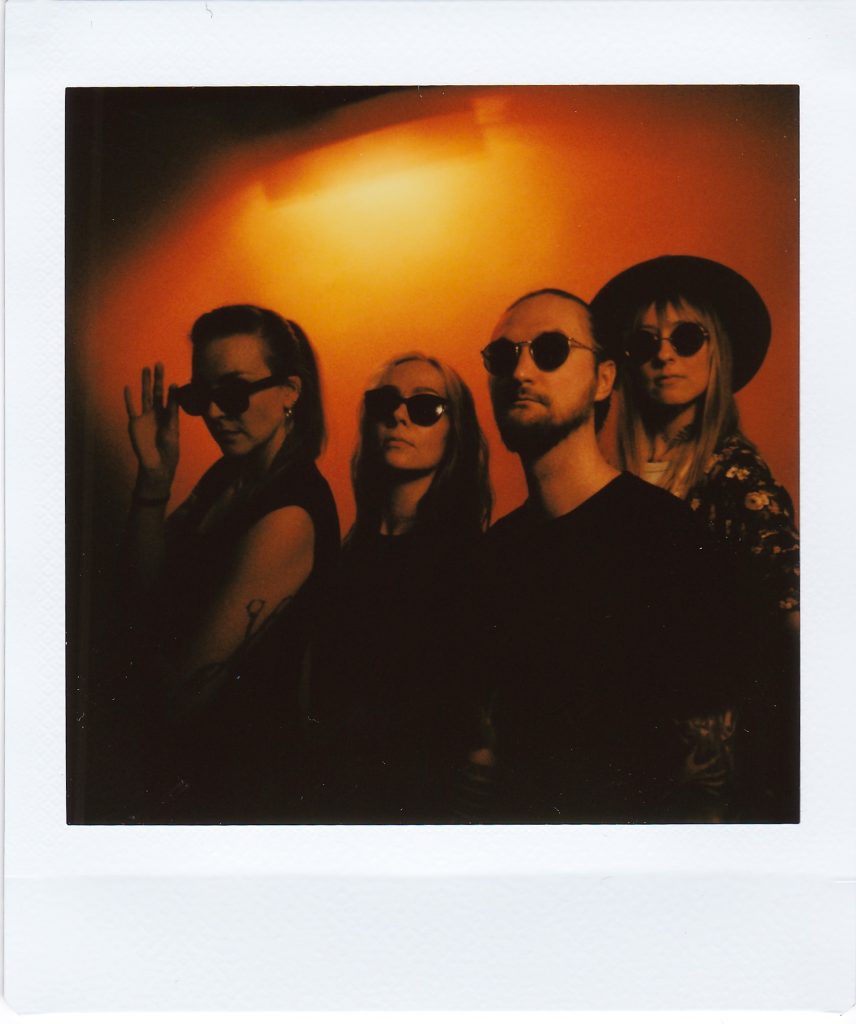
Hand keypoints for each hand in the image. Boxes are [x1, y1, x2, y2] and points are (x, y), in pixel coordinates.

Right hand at [124, 363, 179, 489]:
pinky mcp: (135, 423)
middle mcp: (157, 414)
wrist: (157, 464)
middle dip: (157, 379)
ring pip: (144, 396)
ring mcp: (146, 417)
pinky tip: (127, 388)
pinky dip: (129, 399)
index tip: (173, 382)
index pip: (171, 398)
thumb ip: (173, 409)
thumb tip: (175, 388)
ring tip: (146, 369)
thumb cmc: (169, 449)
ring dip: (145, 383)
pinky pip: (131, 408)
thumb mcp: (173, 428)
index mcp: (169, 416)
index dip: (172, 390)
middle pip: (157, 392)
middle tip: (159, 364)